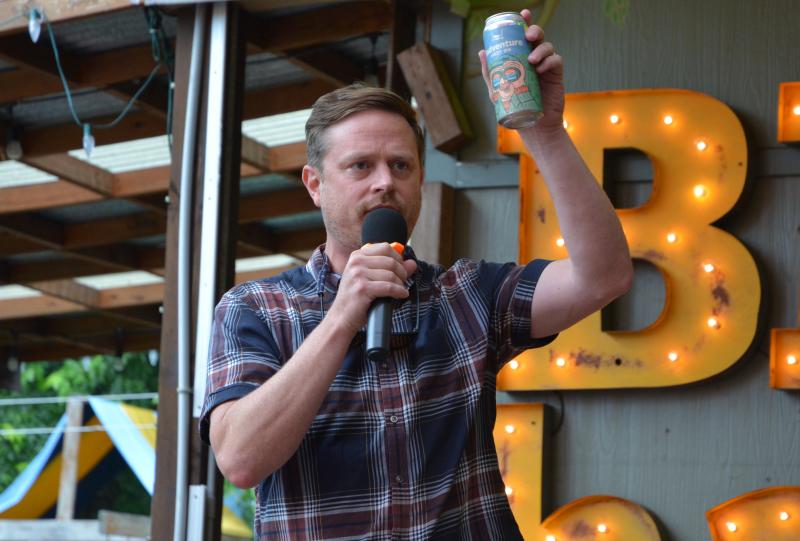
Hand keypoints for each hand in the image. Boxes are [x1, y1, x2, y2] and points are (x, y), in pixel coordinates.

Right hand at [328, 243, 417, 334]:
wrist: (341, 318)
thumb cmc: (357, 299)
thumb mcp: (373, 280)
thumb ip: (392, 269)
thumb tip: (412, 263)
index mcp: (357, 256)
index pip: (385, 248)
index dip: (398, 258)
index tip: (401, 269)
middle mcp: (356, 262)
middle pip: (391, 261)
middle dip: (402, 272)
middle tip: (403, 282)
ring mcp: (357, 274)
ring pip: (391, 274)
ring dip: (400, 284)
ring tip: (400, 291)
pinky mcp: (362, 288)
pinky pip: (389, 287)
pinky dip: (399, 292)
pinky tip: (401, 295)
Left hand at [478, 8, 564, 133]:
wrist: (533, 125)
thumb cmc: (515, 106)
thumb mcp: (498, 90)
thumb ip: (491, 72)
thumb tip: (482, 52)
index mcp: (521, 58)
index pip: (523, 36)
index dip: (524, 22)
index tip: (523, 14)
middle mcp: (534, 58)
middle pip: (537, 37)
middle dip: (534, 31)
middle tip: (528, 36)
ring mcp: (546, 66)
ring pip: (547, 47)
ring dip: (540, 49)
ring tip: (532, 61)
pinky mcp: (556, 75)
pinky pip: (556, 60)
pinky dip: (549, 61)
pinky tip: (541, 68)